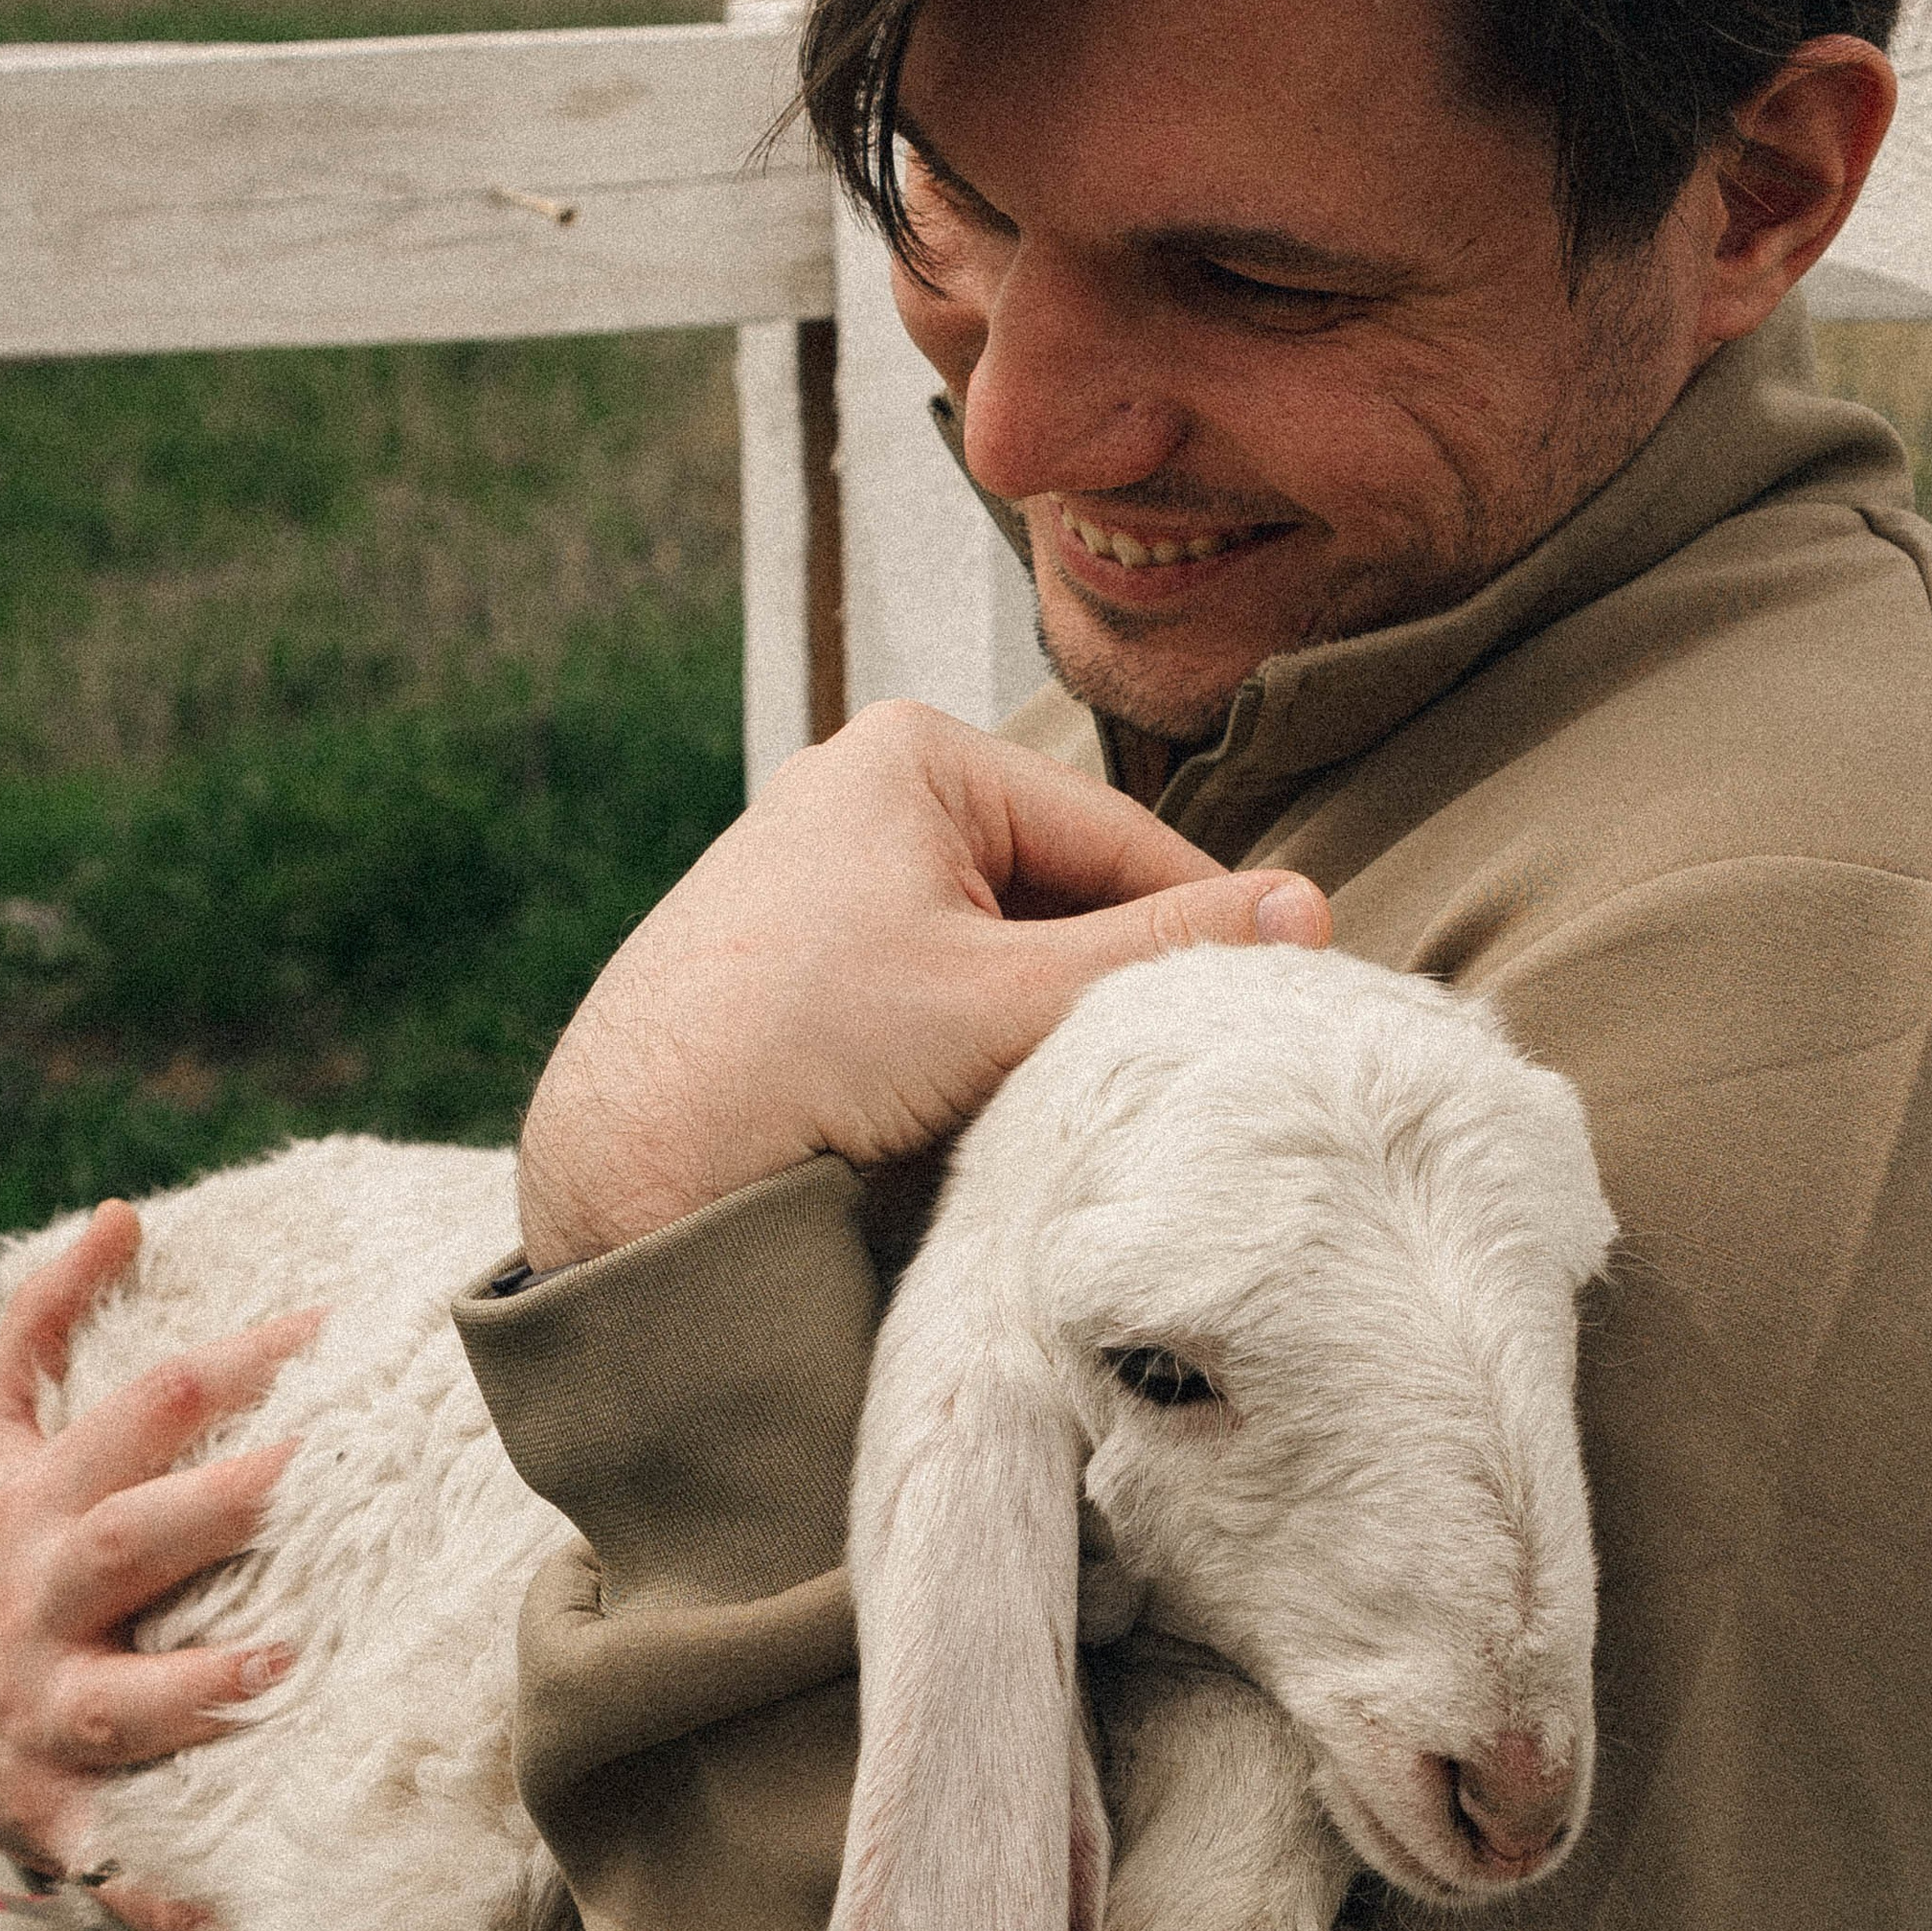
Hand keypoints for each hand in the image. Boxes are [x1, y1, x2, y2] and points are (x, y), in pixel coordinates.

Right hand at [0, 1202, 320, 1930]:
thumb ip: (44, 1317)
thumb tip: (125, 1211)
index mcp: (35, 1498)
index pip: (145, 1409)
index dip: (235, 1362)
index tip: (333, 1328)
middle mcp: (40, 1597)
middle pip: (135, 1539)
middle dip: (222, 1509)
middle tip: (319, 1475)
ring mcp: (38, 1705)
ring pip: (120, 1699)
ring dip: (200, 1688)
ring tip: (285, 1669)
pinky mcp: (43, 1807)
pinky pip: (106, 1856)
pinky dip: (159, 1889)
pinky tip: (230, 1910)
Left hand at [515, 698, 1329, 1269]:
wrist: (623, 1176)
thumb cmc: (793, 1058)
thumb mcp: (1007, 1002)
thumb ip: (1161, 957)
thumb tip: (1308, 913)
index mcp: (914, 754)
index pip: (1121, 839)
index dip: (1206, 929)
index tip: (1283, 1005)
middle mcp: (862, 794)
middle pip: (1063, 896)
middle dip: (1114, 986)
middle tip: (1187, 1072)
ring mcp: (824, 883)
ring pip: (1003, 956)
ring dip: (1048, 1030)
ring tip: (1086, 1106)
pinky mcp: (798, 970)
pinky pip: (938, 997)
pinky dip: (980, 1055)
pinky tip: (995, 1121)